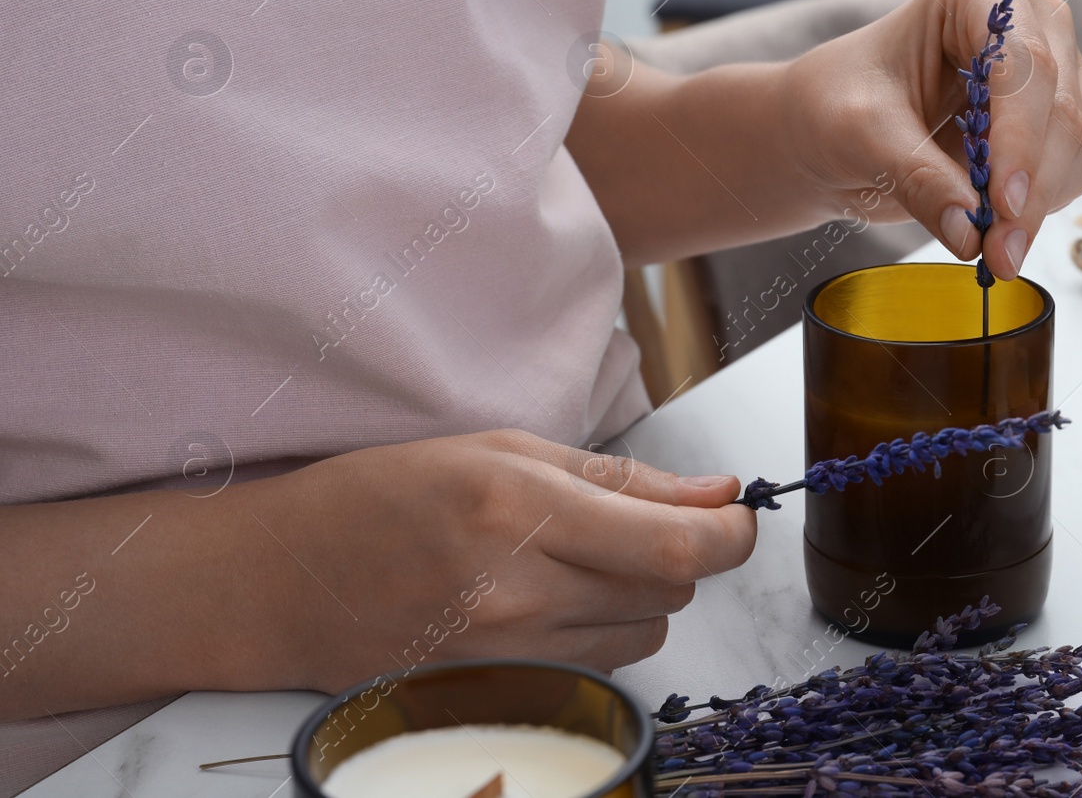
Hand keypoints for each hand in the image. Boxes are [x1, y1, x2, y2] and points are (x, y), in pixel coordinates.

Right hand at [249, 429, 755, 689]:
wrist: (280, 582)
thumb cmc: (382, 497)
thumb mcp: (503, 450)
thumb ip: (621, 478)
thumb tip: (714, 493)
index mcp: (520, 509)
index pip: (675, 545)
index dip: (731, 535)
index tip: (741, 517)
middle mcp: (518, 590)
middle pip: (669, 593)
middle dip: (680, 555)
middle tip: (637, 524)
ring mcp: (506, 653)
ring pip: (643, 636)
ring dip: (639, 598)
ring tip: (577, 561)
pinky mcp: (497, 691)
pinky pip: (597, 668)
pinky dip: (599, 635)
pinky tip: (549, 602)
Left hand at [781, 0, 1081, 280]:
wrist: (834, 126)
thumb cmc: (838, 105)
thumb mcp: (860, 136)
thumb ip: (916, 177)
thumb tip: (970, 231)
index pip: (1025, 63)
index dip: (1020, 138)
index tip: (1001, 205)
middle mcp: (1033, 20)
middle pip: (1065, 107)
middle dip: (1032, 190)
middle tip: (994, 253)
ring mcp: (1060, 66)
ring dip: (1048, 201)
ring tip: (991, 242)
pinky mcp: (1070, 115)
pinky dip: (1056, 199)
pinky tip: (1004, 216)